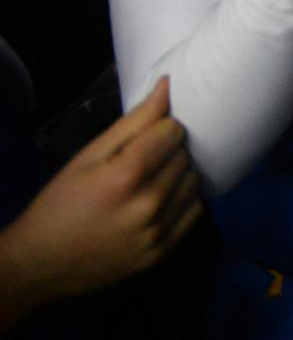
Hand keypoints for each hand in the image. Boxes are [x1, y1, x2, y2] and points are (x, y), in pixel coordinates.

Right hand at [0, 78, 202, 323]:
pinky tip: (159, 201)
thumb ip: (133, 122)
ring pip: (194, 182)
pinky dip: (183, 200)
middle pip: (185, 156)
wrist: (41, 263)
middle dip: (169, 151)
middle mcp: (148, 205)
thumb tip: (167, 86)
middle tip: (145, 159)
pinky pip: (195, 210)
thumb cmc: (60, 202)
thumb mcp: (88, 155)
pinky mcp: (163, 251)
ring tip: (151, 180)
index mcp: (125, 176)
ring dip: (178, 175)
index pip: (173, 131)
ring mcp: (158, 232)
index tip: (146, 137)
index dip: (161, 128)